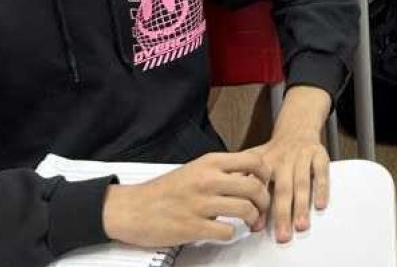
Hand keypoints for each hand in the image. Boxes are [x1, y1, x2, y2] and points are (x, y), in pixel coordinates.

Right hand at [101, 151, 271, 248]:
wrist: (130, 208)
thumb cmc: (163, 191)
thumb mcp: (194, 170)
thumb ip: (219, 172)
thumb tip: (247, 177)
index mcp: (209, 163)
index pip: (253, 161)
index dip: (266, 174)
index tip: (265, 184)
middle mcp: (207, 180)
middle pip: (254, 187)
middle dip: (264, 201)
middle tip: (262, 209)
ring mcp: (200, 204)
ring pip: (245, 209)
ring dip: (253, 219)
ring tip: (250, 223)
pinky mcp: (193, 227)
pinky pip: (227, 232)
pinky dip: (231, 234)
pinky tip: (225, 232)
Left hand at [251, 85, 331, 239]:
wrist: (296, 128)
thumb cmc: (275, 152)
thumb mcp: (254, 160)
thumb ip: (243, 179)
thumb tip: (230, 203)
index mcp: (264, 163)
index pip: (260, 186)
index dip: (258, 208)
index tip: (256, 227)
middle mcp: (283, 159)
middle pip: (282, 189)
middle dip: (282, 214)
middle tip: (283, 236)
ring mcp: (301, 156)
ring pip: (302, 182)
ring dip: (302, 205)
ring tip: (301, 226)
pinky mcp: (318, 153)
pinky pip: (321, 171)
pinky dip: (321, 187)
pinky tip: (320, 205)